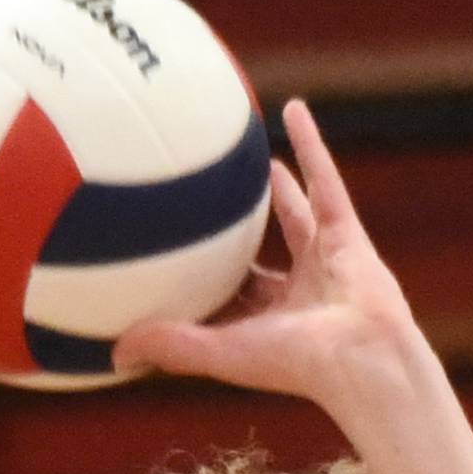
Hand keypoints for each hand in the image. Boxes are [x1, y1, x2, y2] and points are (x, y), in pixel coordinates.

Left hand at [111, 98, 421, 417]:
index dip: (199, 288)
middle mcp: (292, 296)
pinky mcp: (345, 232)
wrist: (361, 354)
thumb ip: (169, 346)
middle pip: (255, 261)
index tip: (166, 266)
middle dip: (233, 239)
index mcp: (263, 326)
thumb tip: (112, 353)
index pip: (225, 302)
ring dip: (275, 187)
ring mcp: (321, 262)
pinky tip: (292, 110)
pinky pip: (323, 178)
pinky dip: (311, 144)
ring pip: (292, 214)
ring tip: (251, 158)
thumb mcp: (219, 353)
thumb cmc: (294, 363)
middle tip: (202, 209)